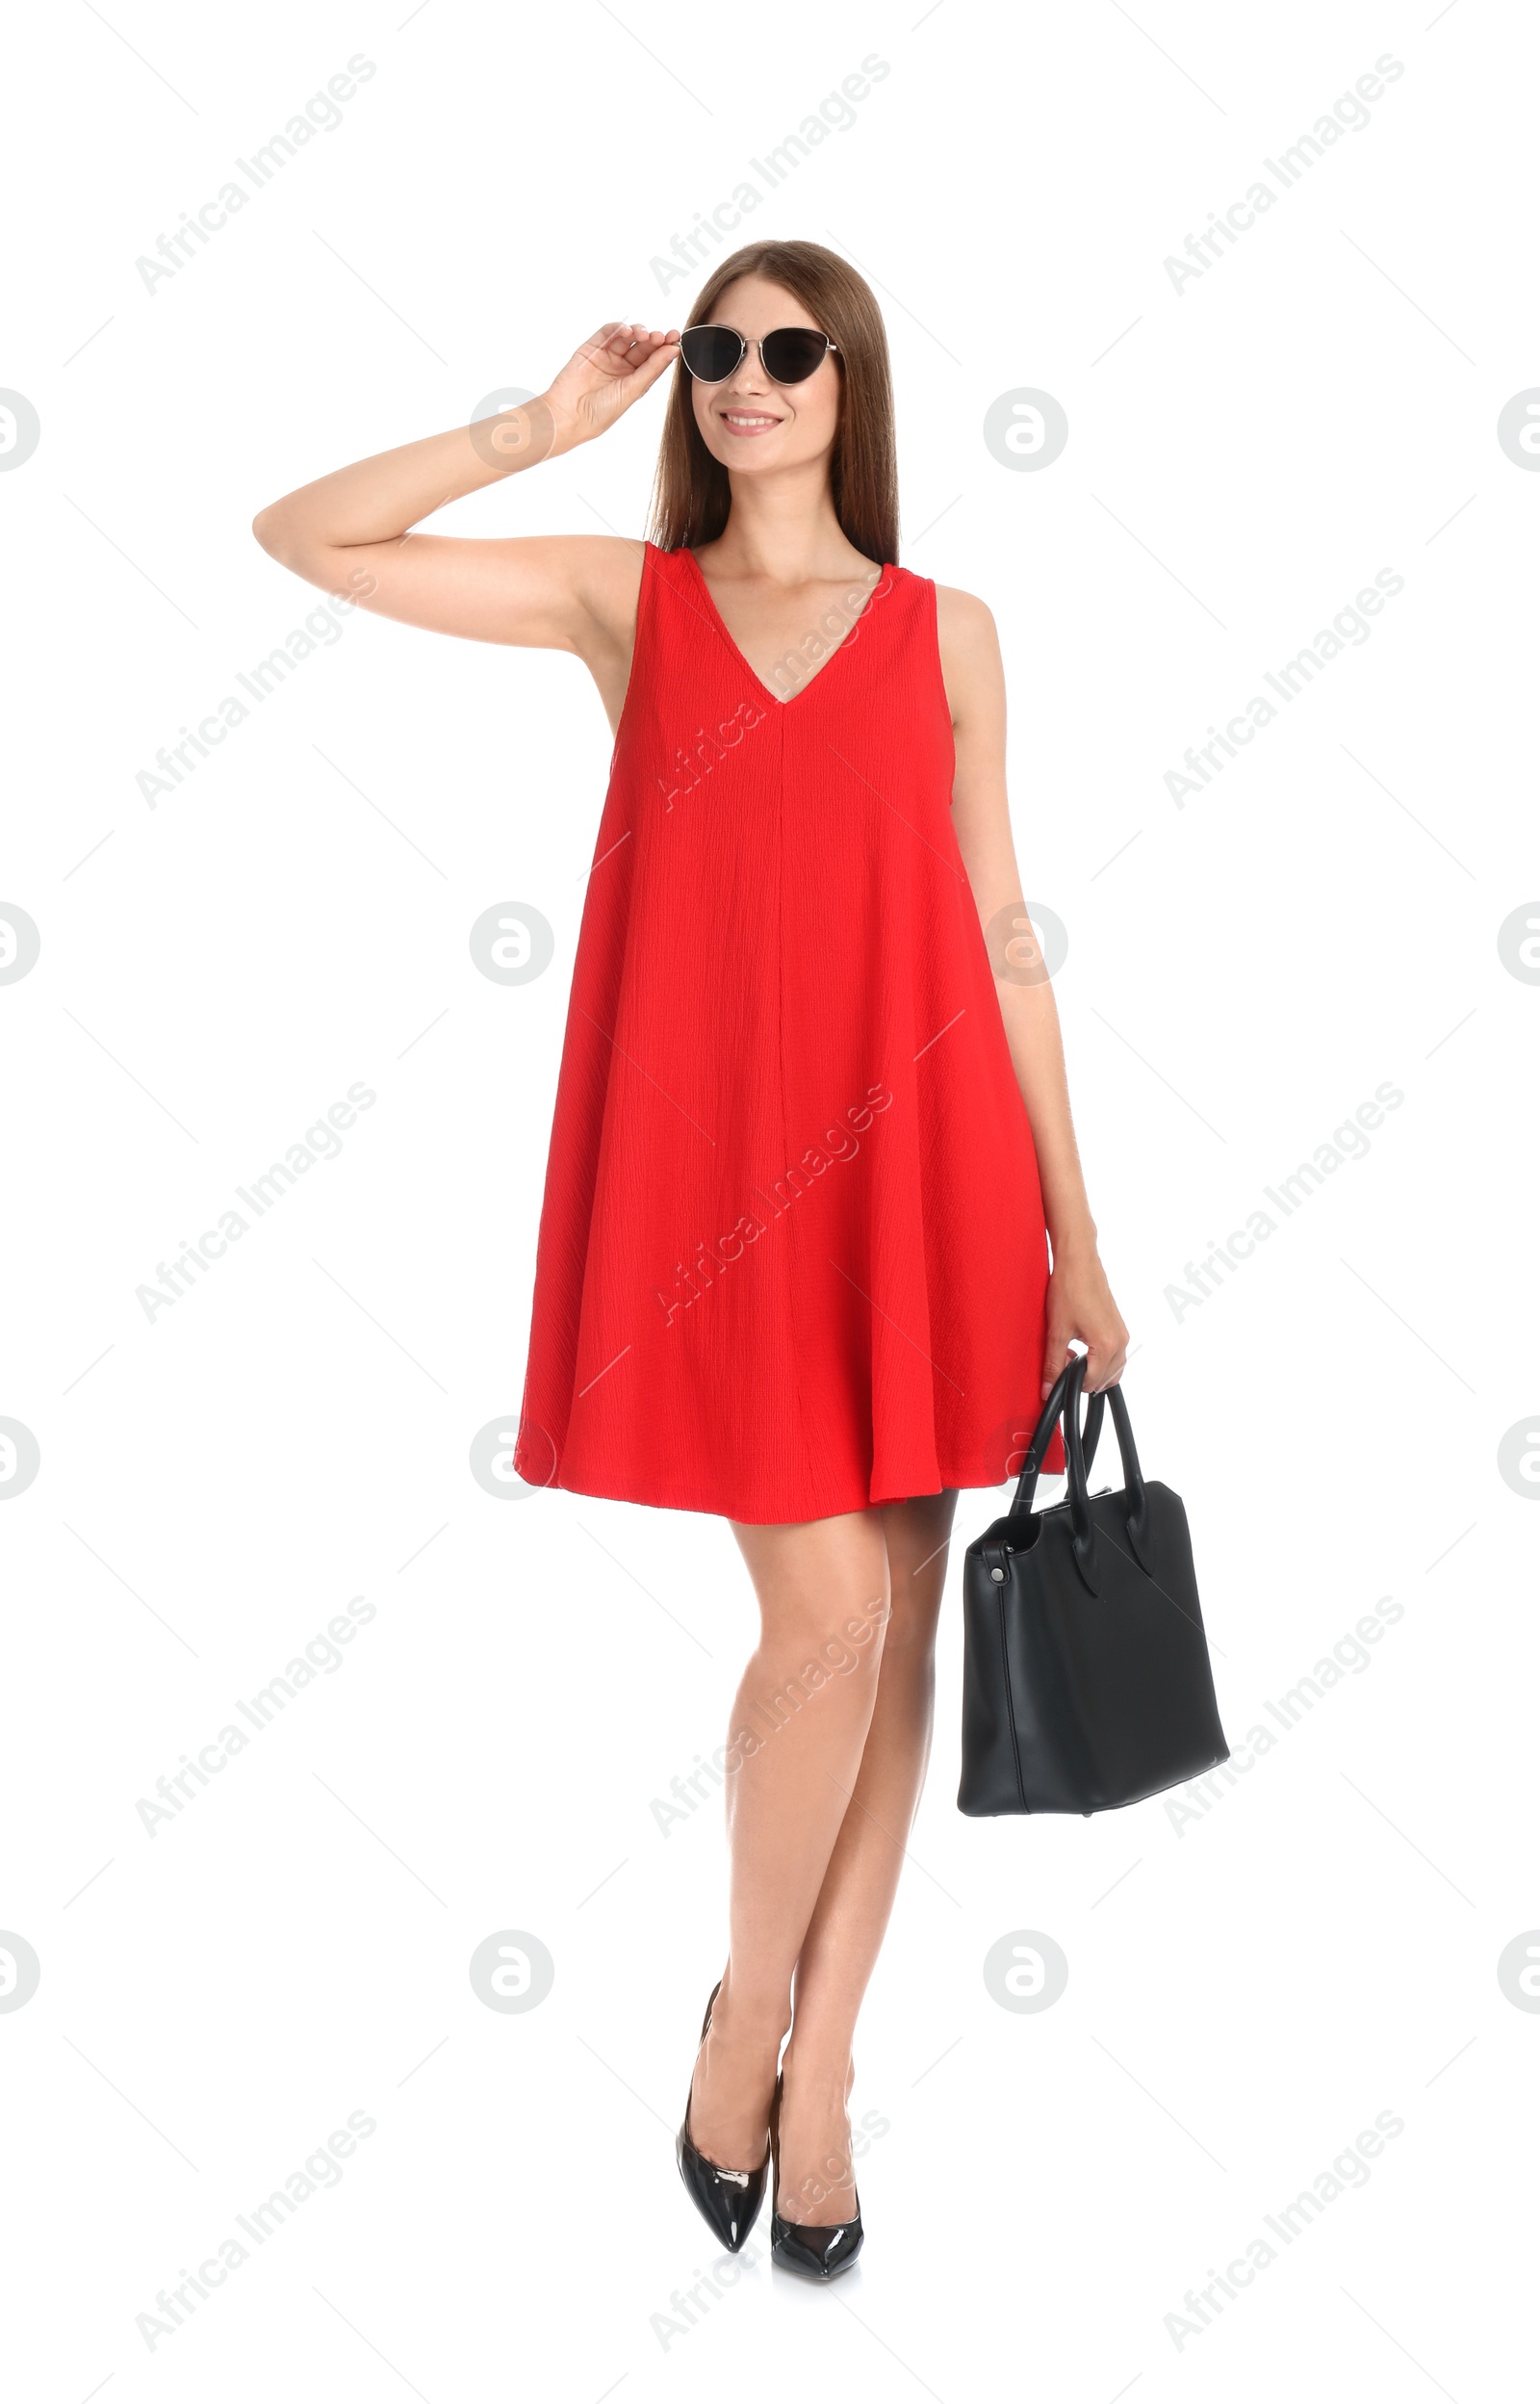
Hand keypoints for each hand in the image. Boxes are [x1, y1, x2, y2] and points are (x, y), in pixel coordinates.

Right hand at [544, 320, 680, 450]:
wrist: (569, 415)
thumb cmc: (600, 412)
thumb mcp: (632, 391)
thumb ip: (652, 369)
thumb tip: (673, 350)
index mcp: (633, 381)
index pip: (653, 361)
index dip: (665, 349)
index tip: (675, 339)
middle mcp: (621, 368)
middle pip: (643, 347)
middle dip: (653, 339)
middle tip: (661, 336)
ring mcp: (607, 357)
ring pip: (627, 337)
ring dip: (638, 331)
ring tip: (644, 334)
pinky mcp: (592, 348)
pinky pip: (608, 333)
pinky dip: (619, 328)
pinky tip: (628, 331)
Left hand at [1041, 1245, 1128, 1397]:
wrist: (1079, 1260)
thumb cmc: (1069, 1289)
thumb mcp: (1056, 1331)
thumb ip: (1052, 1364)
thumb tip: (1048, 1389)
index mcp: (1107, 1345)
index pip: (1091, 1383)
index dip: (1071, 1383)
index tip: (1056, 1375)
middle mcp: (1120, 1341)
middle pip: (1106, 1379)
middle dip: (1083, 1377)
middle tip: (1061, 1362)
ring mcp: (1121, 1332)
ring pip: (1112, 1368)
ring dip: (1092, 1369)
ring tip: (1068, 1354)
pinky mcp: (1118, 1325)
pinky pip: (1113, 1353)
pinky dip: (1098, 1357)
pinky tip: (1077, 1345)